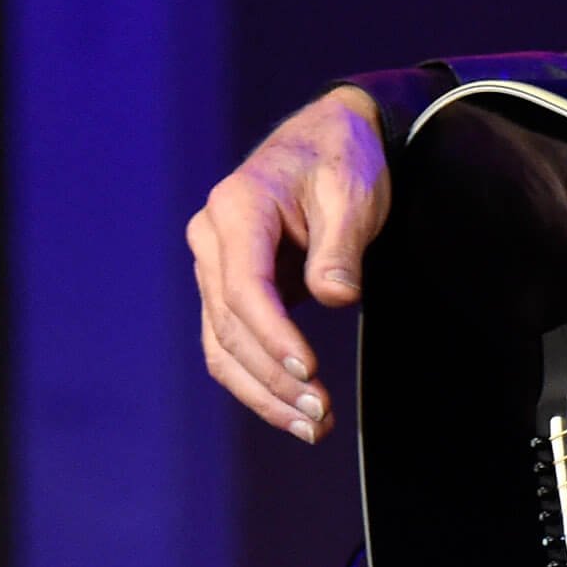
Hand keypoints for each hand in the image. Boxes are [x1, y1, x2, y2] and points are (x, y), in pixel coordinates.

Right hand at [190, 87, 392, 443]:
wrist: (330, 139)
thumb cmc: (343, 159)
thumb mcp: (353, 193)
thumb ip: (341, 246)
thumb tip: (337, 297)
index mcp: (238, 208)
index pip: (244, 288)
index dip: (274, 338)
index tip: (310, 373)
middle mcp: (213, 238)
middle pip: (229, 326)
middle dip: (273, 378)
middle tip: (320, 415)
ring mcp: (215, 266)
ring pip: (222, 346)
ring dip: (262, 393)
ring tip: (311, 427)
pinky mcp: (228, 289)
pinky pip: (231, 343)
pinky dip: (258, 380)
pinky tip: (293, 411)